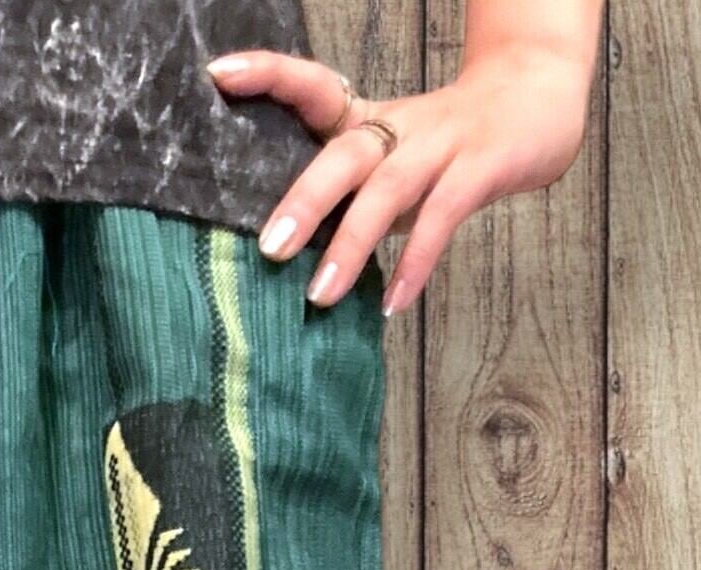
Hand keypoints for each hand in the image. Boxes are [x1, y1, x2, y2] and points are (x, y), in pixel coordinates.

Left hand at [208, 39, 593, 314]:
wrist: (541, 95)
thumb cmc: (447, 141)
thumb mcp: (389, 155)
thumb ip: (345, 192)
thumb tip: (282, 251)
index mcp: (369, 118)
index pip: (313, 87)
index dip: (269, 76)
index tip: (219, 74)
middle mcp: (400, 126)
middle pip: (346, 154)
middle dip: (306, 200)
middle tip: (270, 250)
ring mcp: (443, 144)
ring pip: (390, 190)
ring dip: (354, 243)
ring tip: (320, 296)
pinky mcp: (482, 167)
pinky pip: (444, 217)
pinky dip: (416, 263)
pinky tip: (392, 303)